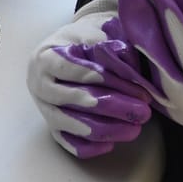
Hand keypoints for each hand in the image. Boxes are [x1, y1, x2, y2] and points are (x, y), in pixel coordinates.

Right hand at [34, 41, 155, 158]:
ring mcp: (43, 107)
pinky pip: (66, 142)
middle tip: (143, 111)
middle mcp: (39, 84)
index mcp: (46, 57)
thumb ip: (111, 49)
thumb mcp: (95, 34)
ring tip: (134, 129)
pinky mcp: (51, 125)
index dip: (108, 80)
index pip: (76, 71)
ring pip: (70, 124)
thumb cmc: (83, 41)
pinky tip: (111, 145)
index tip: (138, 90)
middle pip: (74, 100)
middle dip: (112, 107)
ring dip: (105, 129)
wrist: (63, 48)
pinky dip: (87, 147)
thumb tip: (132, 72)